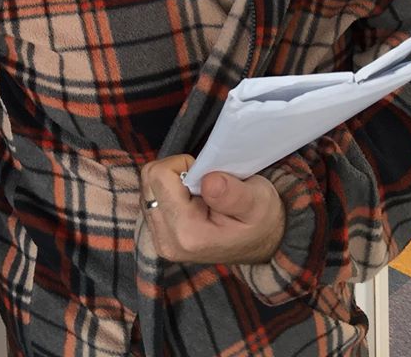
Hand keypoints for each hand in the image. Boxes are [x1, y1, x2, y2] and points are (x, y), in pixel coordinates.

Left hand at [140, 154, 284, 264]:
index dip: (184, 165)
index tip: (207, 176)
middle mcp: (167, 241)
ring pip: (147, 188)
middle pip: (148, 180)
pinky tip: (191, 202)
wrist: (262, 245)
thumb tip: (208, 181)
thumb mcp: (258, 201)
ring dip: (171, 181)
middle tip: (203, 183)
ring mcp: (161, 242)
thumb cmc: (261, 220)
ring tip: (199, 194)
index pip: (160, 177)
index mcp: (188, 233)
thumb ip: (233, 194)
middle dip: (174, 171)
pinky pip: (152, 199)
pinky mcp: (160, 237)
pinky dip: (169, 192)